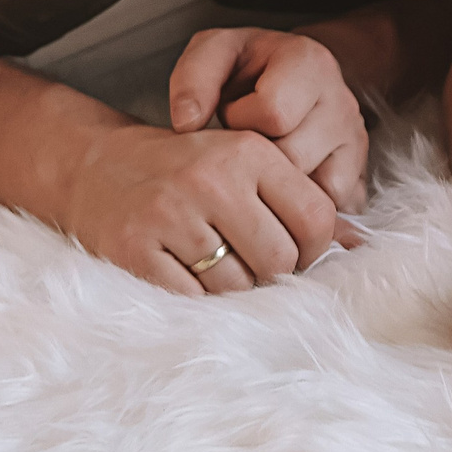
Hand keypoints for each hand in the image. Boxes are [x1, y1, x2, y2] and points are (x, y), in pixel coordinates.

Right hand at [63, 122, 341, 295]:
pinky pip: (190, 299)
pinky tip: (185, 275)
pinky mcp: (133, 249)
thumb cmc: (187, 171)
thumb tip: (358, 245)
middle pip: (280, 260)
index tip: (293, 252)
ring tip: (212, 265)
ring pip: (237, 287)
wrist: (93, 164)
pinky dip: (195, 298)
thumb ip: (299, 201)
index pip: (316, 219)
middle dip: (272, 273)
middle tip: (248, 263)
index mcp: (248, 152)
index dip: (314, 249)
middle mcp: (211, 178)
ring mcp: (169, 214)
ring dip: (232, 289)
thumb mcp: (244, 165)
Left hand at [169, 27, 369, 214]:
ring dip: (277, 190)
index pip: (274, 113)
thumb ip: (193, 78)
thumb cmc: (247, 68)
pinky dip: (297, 211)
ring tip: (259, 168)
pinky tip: (276, 192)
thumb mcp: (214, 53)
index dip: (242, 121)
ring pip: (313, 191)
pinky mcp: (359, 176)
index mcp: (308, 62)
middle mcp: (341, 101)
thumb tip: (187, 124)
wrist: (288, 77)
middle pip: (293, 158)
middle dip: (257, 163)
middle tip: (242, 150)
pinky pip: (329, 211)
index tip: (232, 115)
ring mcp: (354, 143)